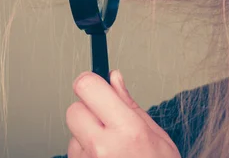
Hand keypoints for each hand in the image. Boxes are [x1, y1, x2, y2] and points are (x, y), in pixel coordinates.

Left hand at [66, 70, 181, 157]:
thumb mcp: (156, 134)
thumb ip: (129, 104)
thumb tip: (114, 78)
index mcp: (127, 129)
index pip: (87, 87)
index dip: (90, 82)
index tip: (95, 84)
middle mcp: (103, 146)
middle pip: (73, 109)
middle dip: (87, 110)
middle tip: (106, 119)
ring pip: (72, 133)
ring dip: (86, 136)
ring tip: (111, 148)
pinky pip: (74, 153)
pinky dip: (85, 154)